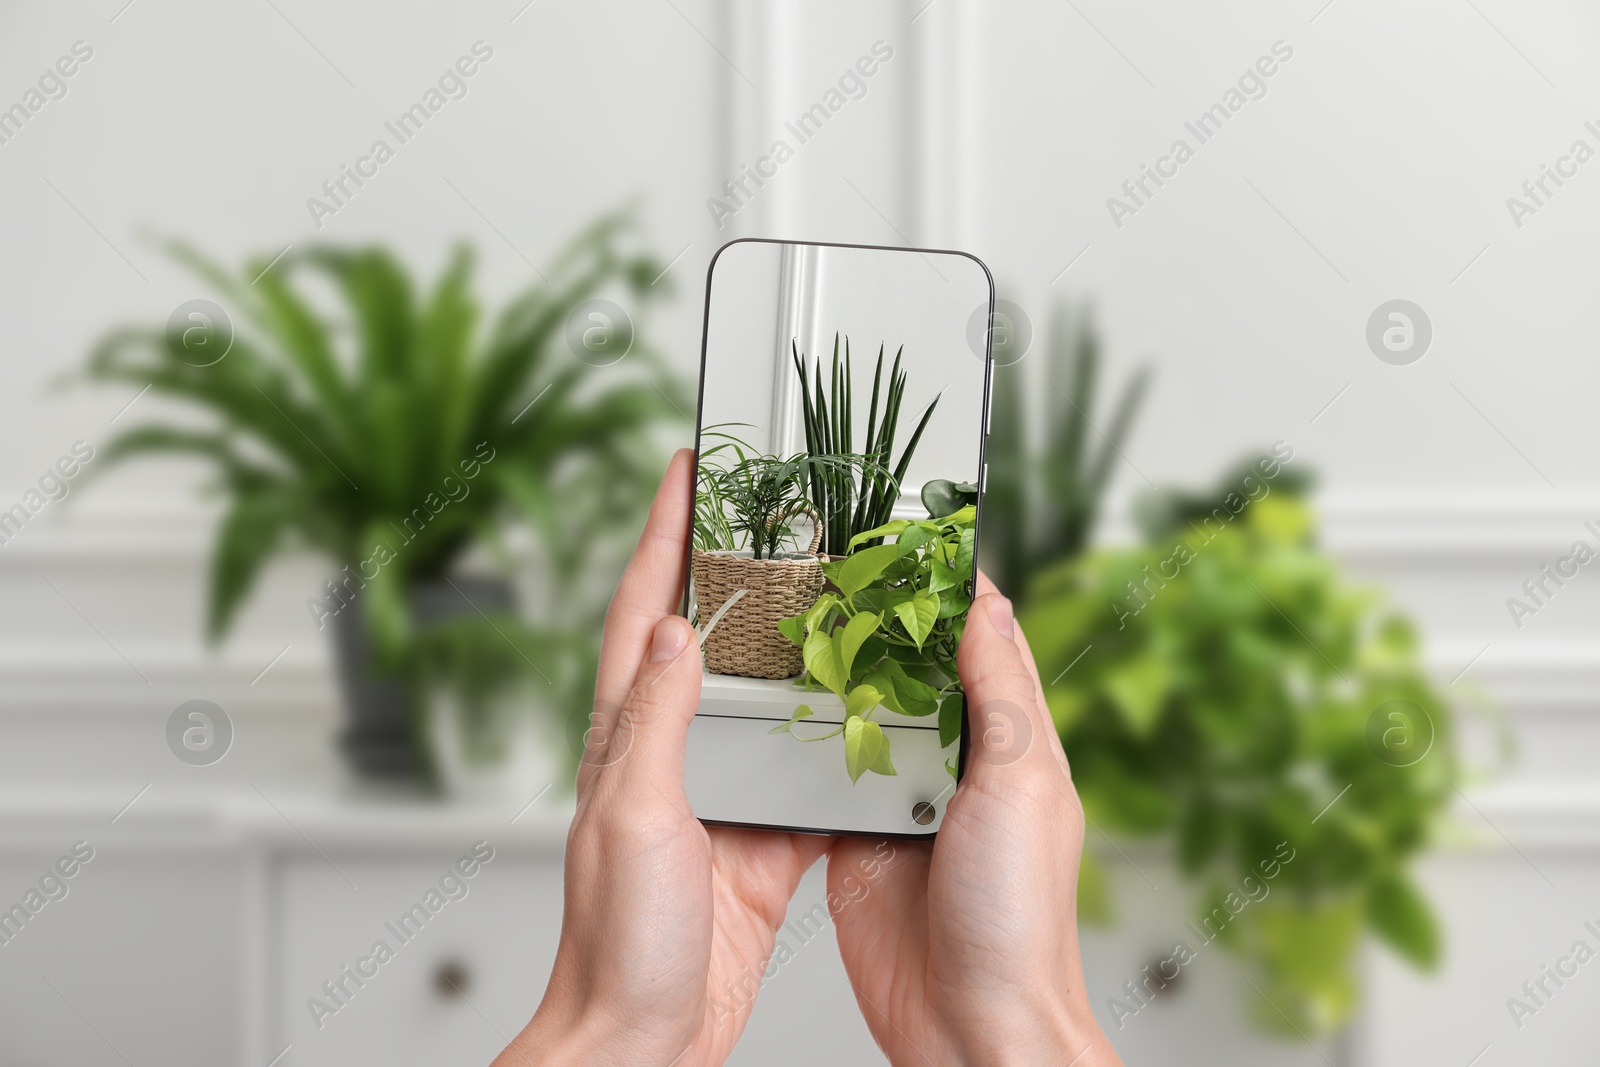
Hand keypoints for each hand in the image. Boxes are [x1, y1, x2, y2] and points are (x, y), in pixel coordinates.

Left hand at [495, 450, 830, 1066]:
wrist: (644, 1037)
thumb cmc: (618, 941)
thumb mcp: (636, 817)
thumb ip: (657, 723)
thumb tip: (670, 628)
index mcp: (630, 736)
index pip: (641, 609)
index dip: (661, 532)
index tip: (687, 469)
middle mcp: (671, 752)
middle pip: (704, 633)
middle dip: (734, 562)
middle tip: (776, 506)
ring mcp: (717, 793)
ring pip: (760, 694)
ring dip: (791, 637)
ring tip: (835, 583)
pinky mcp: (760, 836)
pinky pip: (801, 766)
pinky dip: (830, 729)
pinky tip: (868, 706)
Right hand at [827, 572, 1121, 1065]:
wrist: (968, 1025)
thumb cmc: (1018, 920)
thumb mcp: (1021, 786)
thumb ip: (999, 695)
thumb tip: (985, 604)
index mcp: (1009, 741)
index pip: (982, 638)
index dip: (951, 584)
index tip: (913, 531)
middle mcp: (954, 762)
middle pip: (912, 666)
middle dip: (878, 617)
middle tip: (835, 563)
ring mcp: (899, 797)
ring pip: (861, 712)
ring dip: (836, 672)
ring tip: (799, 616)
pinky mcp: (850, 834)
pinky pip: (821, 772)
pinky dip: (802, 740)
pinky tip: (777, 706)